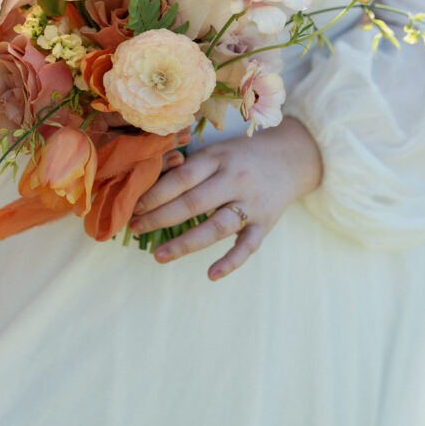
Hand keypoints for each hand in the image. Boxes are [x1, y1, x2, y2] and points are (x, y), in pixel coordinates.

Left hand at [128, 118, 321, 280]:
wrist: (289, 159)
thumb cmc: (240, 157)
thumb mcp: (216, 152)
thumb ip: (188, 167)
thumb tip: (149, 187)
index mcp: (218, 158)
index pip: (182, 178)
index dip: (156, 194)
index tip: (135, 207)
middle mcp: (235, 179)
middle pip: (193, 202)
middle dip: (160, 218)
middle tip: (136, 228)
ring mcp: (252, 202)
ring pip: (216, 226)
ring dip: (185, 243)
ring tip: (159, 256)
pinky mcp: (266, 224)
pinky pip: (248, 246)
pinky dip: (231, 261)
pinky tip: (211, 274)